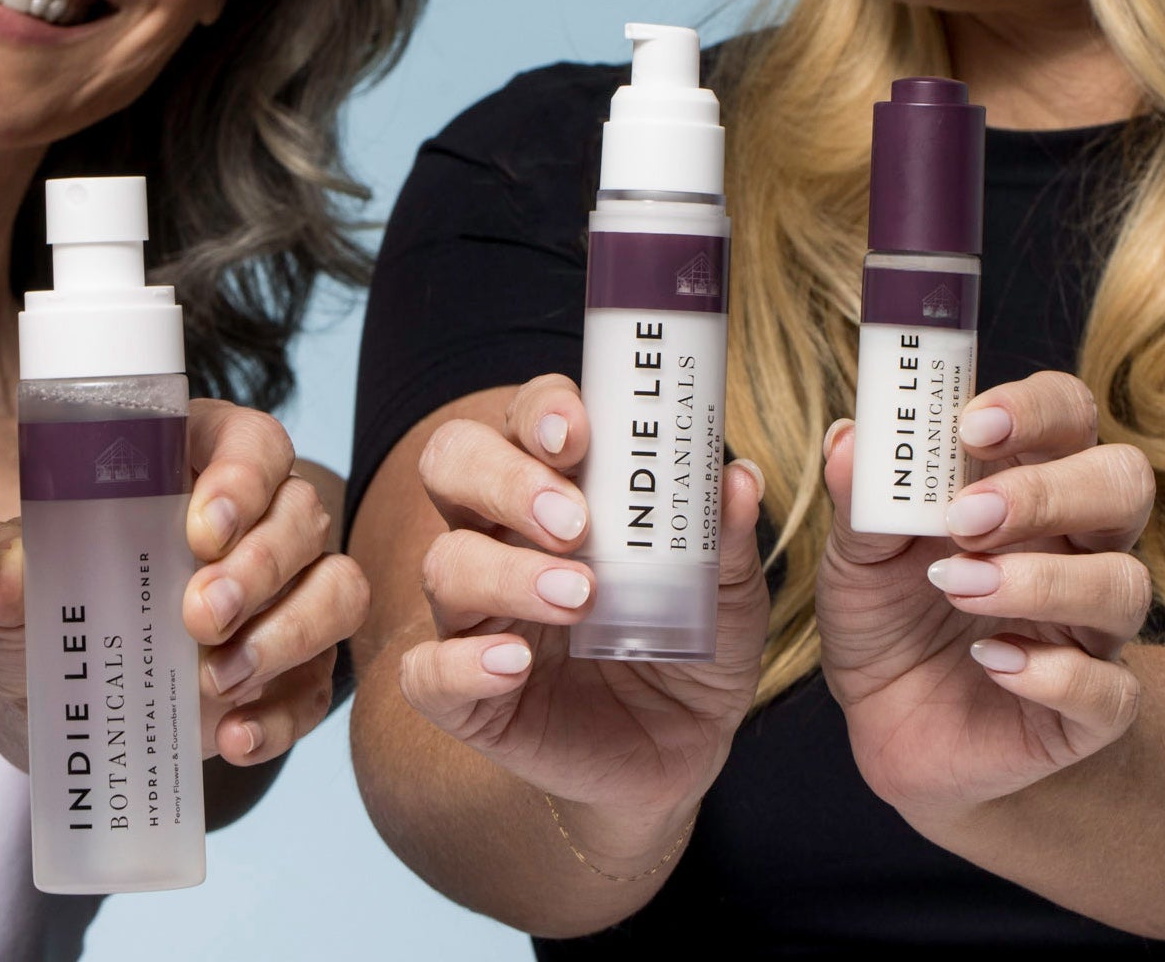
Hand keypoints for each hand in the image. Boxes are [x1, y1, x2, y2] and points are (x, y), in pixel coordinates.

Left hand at [0, 399, 366, 766]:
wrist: (54, 690)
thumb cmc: (43, 600)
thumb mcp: (8, 576)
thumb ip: (1, 564)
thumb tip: (8, 577)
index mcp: (199, 463)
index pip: (255, 442)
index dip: (245, 478)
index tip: (203, 530)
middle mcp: (261, 519)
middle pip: (304, 515)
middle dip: (260, 568)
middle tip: (199, 616)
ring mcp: (288, 595)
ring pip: (339, 589)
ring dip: (289, 633)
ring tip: (217, 679)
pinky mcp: (294, 670)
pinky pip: (320, 685)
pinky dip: (283, 714)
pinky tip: (234, 737)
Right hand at [398, 374, 767, 869]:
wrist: (681, 753)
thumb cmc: (692, 643)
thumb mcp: (726, 593)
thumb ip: (725, 539)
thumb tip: (738, 480)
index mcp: (556, 485)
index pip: (524, 418)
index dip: (540, 411)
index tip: (577, 433)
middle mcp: (500, 534)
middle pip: (452, 465)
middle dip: (504, 478)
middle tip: (571, 521)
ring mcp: (475, 613)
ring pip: (444, 563)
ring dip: (504, 572)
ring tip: (578, 596)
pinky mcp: (466, 693)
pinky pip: (426, 672)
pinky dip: (461, 663)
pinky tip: (515, 663)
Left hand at [817, 370, 1153, 832]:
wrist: (887, 721)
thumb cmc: (884, 610)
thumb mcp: (854, 551)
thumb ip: (859, 496)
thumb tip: (849, 436)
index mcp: (1023, 480)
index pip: (1067, 412)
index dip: (1035, 407)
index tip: (972, 425)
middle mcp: (1074, 544)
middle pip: (1122, 482)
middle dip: (1048, 491)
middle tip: (966, 516)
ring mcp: (1091, 627)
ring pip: (1125, 584)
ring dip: (1039, 581)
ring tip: (955, 585)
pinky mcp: (1091, 710)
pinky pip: (1112, 691)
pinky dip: (1054, 674)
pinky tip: (989, 662)